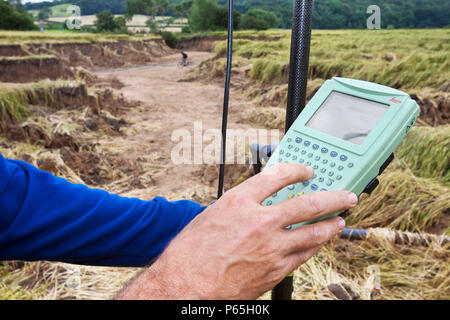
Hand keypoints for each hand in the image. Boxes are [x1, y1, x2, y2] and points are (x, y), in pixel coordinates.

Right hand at [116, 164, 358, 299]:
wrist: (185, 286)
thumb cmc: (191, 252)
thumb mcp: (211, 216)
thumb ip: (238, 207)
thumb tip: (257, 203)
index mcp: (239, 202)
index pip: (276, 177)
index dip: (296, 171)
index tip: (306, 171)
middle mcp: (259, 222)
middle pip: (306, 204)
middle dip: (332, 197)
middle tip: (346, 195)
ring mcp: (271, 248)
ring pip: (312, 232)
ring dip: (331, 224)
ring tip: (340, 220)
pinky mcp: (275, 271)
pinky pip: (304, 255)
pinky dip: (315, 246)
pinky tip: (320, 243)